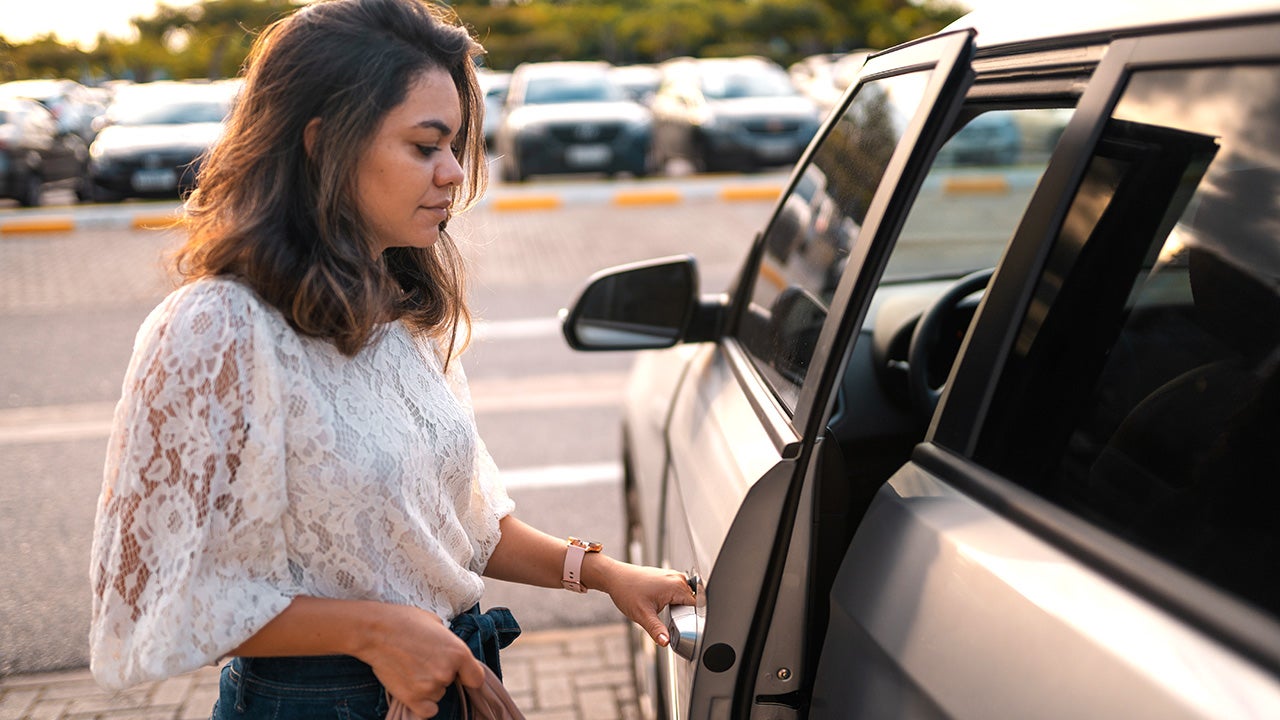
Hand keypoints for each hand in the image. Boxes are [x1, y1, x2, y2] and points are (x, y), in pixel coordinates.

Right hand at [356, 604, 485, 717]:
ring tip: (410, 668)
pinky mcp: (412, 698)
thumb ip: (447, 641)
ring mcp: (430, 687)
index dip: (468, 675)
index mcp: (458, 652)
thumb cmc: (403, 621)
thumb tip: (447, 650)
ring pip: (437, 694)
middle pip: (451, 683)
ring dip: (428, 686)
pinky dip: (421, 703)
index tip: (461, 675)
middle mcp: (447, 672)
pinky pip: (426, 711)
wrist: (375, 631)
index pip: (476, 677)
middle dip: (440, 673)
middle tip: (422, 659)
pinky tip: (411, 687)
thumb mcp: (436, 623)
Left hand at [593, 558, 695, 646]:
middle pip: (692, 602)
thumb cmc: (626, 591)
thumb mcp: (642, 615)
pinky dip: (674, 600)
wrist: (615, 577)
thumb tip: (666, 642)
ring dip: (680, 607)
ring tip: (667, 613)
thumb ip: (656, 630)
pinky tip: (664, 606)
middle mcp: (677, 578)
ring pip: (685, 597)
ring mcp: (673, 576)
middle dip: (685, 614)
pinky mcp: (667, 577)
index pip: (696, 606)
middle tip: (673, 623)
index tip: (683, 628)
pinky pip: (679, 591)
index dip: (692, 620)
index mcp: (676, 586)